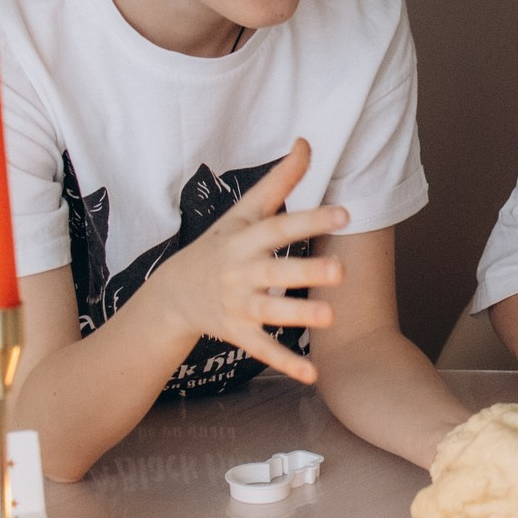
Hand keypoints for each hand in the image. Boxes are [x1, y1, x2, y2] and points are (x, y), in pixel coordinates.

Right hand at [139, 140, 345, 385]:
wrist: (172, 294)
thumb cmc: (219, 245)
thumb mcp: (242, 212)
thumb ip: (279, 181)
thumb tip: (306, 142)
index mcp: (245, 239)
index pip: (280, 226)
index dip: (310, 219)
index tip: (344, 214)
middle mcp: (241, 272)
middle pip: (276, 271)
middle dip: (306, 272)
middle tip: (340, 270)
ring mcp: (238, 305)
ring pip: (270, 312)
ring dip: (298, 316)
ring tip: (329, 317)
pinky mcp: (238, 333)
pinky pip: (263, 350)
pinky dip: (286, 364)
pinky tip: (312, 375)